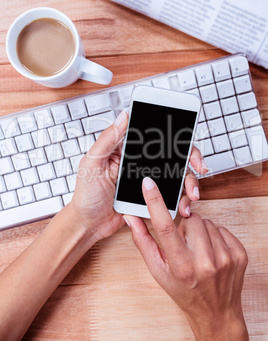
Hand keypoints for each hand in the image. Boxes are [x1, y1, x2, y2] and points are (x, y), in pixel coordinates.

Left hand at [70, 111, 206, 241]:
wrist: (89, 224)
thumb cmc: (86, 194)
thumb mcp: (92, 163)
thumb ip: (107, 140)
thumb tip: (123, 117)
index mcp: (128, 151)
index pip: (155, 137)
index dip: (175, 136)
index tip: (187, 141)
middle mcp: (141, 164)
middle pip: (174, 155)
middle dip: (192, 159)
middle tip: (200, 167)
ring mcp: (148, 181)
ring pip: (177, 176)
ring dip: (190, 182)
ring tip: (192, 194)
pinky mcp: (151, 198)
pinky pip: (171, 195)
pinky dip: (181, 199)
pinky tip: (183, 205)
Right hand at [125, 179, 248, 340]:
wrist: (215, 312)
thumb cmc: (183, 291)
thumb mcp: (158, 270)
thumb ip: (143, 241)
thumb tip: (130, 218)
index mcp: (180, 265)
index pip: (164, 226)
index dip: (154, 201)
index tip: (148, 184)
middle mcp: (204, 261)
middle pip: (189, 218)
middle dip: (184, 224)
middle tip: (184, 241)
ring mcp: (225, 258)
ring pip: (206, 221)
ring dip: (199, 230)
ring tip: (197, 249)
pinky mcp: (238, 254)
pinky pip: (221, 228)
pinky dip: (214, 236)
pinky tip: (211, 251)